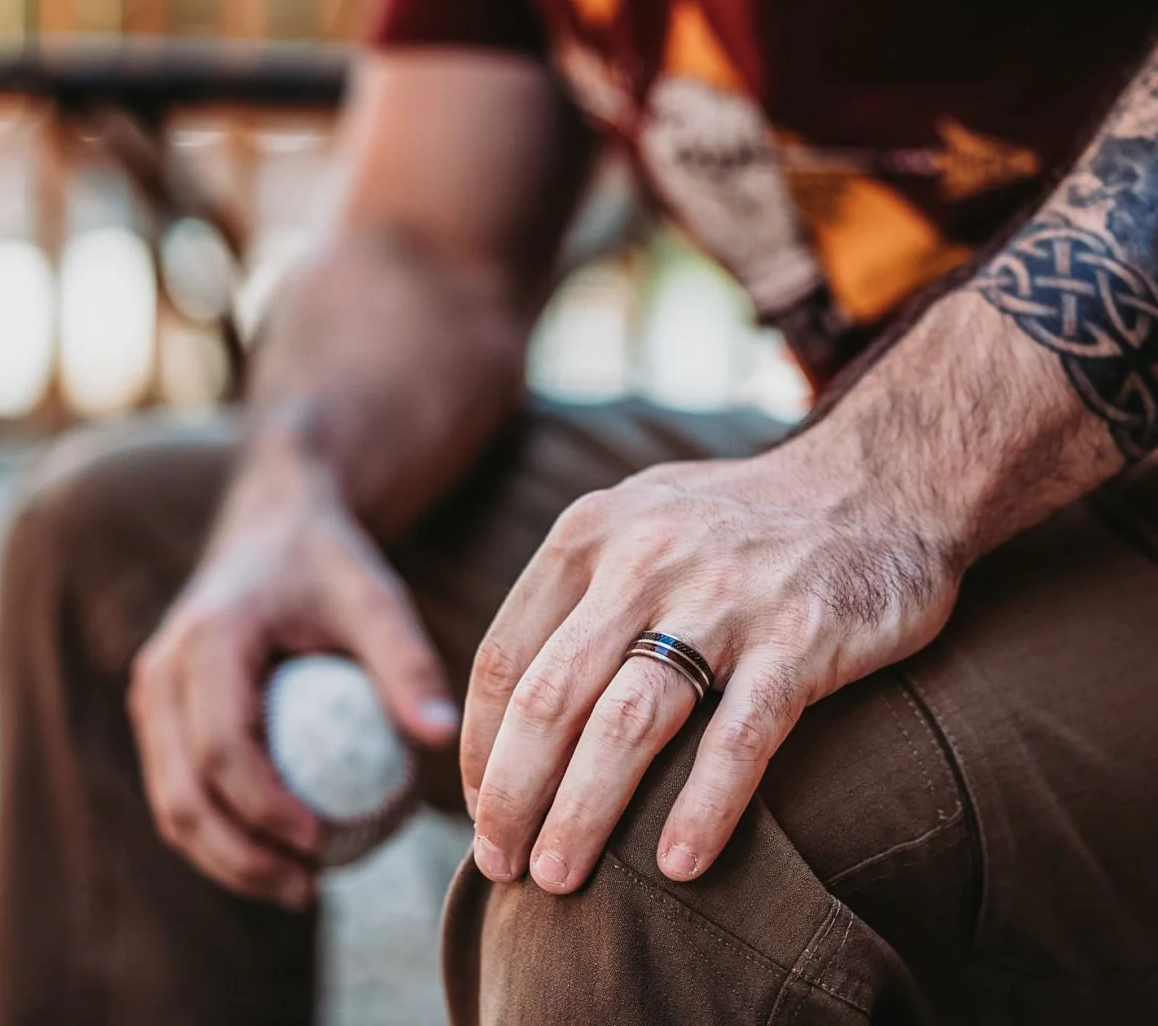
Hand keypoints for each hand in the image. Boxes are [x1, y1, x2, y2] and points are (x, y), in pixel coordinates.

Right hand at [129, 481, 457, 908]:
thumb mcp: (375, 597)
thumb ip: (406, 663)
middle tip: (310, 887)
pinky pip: (180, 786)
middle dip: (241, 856)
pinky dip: (221, 830)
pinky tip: (281, 850)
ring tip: (300, 885)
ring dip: (226, 857)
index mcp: (209, 639)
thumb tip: (442, 740)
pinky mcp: (162, 712)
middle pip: (184, 792)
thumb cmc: (331, 563)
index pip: (224, 747)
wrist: (275, 527)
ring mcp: (153, 694)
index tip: (326, 842)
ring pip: (171, 801)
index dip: (267, 809)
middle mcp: (163, 670)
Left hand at [460, 432, 960, 892]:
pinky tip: (678, 866)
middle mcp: (645, 558)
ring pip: (629, 722)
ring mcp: (724, 595)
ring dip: (582, 812)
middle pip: (551, 697)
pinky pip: (739, 736)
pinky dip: (704, 807)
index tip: (481, 809)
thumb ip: (578, 588)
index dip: (482, 746)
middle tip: (499, 866)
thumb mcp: (641, 519)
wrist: (876, 478)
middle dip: (513, 794)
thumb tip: (515, 698)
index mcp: (592, 533)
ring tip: (557, 880)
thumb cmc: (742, 517)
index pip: (506, 657)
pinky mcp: (801, 635)